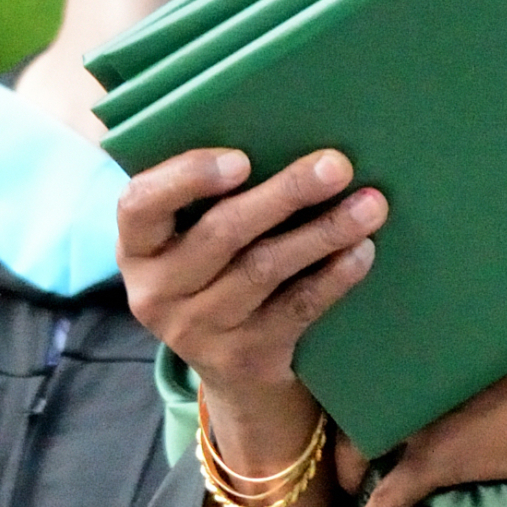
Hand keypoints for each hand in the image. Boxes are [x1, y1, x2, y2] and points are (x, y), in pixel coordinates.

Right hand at [117, 145, 384, 469]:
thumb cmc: (217, 273)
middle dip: (285, 193)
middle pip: (222, 232)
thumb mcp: (191, 240)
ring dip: (323, 232)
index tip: (242, 159)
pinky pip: (295, 308)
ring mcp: (199, 329)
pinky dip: (333, 277)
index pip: (140, 204)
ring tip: (369, 206)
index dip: (188, 177)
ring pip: (264, 269)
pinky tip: (361, 251)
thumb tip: (292, 136)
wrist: (233, 370)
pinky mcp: (244, 356)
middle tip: (336, 165)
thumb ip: (214, 196)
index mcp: (137, 247)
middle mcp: (158, 291)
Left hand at [349, 302, 506, 506]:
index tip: (375, 351)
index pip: (389, 333)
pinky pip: (392, 496)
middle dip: (356, 399)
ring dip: (356, 457)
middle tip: (354, 408)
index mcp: (443, 320)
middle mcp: (418, 365)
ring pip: (365, 438)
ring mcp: (423, 416)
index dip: (378, 347)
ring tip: (350, 471)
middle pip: (365, 384)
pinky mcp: (439, 462)